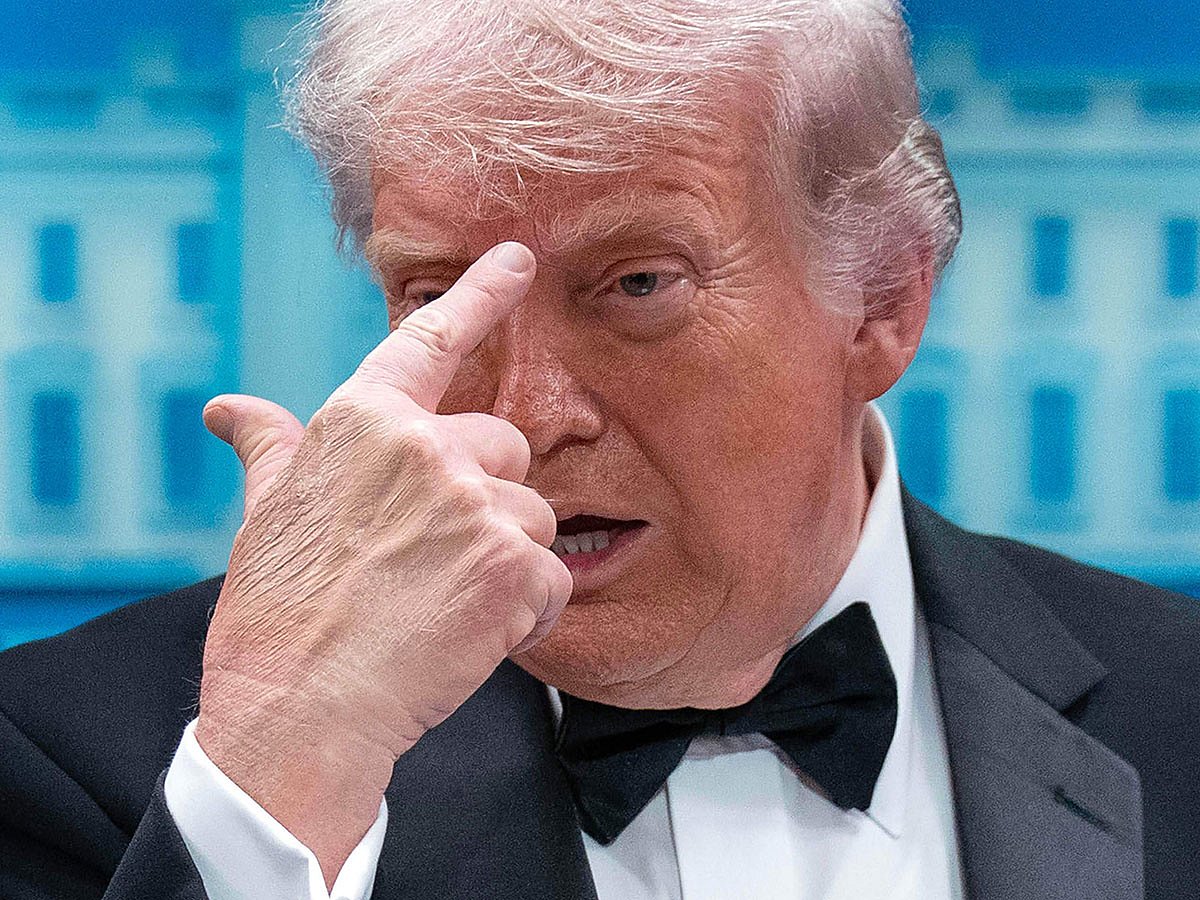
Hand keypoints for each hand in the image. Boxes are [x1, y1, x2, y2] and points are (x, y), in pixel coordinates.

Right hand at [194, 242, 571, 882]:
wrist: (298, 711)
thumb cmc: (276, 615)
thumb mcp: (264, 516)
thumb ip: (271, 449)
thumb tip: (231, 410)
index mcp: (361, 423)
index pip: (429, 340)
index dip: (479, 294)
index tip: (518, 259)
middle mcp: (424, 448)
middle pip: (505, 449)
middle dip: (486, 499)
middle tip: (435, 558)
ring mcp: (472, 504)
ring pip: (533, 514)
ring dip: (506, 558)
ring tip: (444, 604)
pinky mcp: (511, 564)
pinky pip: (551, 574)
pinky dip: (527, 609)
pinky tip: (472, 633)